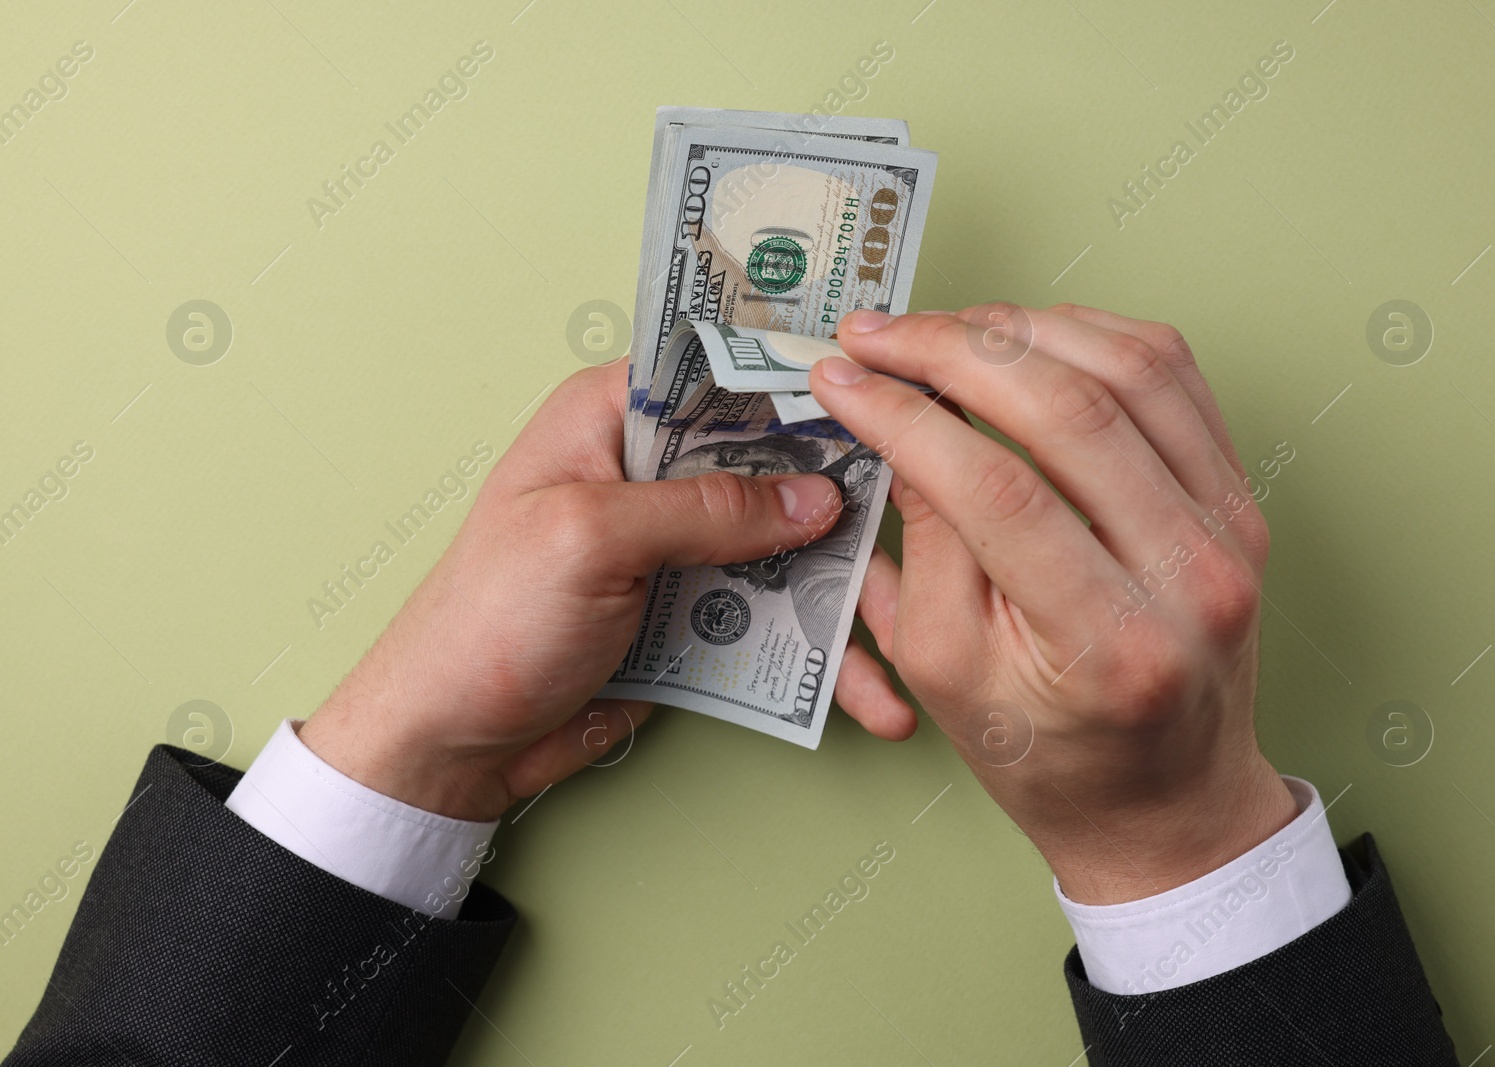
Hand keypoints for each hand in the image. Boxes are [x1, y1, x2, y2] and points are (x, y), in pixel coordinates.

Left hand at [299, 359, 913, 822]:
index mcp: (613, 415)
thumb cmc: (488, 620)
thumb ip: (703, 510)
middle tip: (919, 537)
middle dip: (851, 507)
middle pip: (777, 465)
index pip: (727, 372)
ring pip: (789, 549)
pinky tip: (864, 693)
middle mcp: (654, 470)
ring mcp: (679, 545)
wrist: (452, 741)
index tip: (886, 400)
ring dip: (847, 596)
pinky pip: (774, 617)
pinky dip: (819, 655)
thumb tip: (813, 499)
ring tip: (906, 641)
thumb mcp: (590, 540)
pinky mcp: (693, 611)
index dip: (805, 384)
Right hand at [810, 303, 1297, 903]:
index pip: (996, 490)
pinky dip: (1093, 335)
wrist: (1167, 803)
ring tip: (943, 331)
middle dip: (955, 350)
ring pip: (1133, 367)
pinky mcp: (1239, 498)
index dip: (906, 417)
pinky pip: (1175, 376)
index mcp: (1110, 644)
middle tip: (880, 336)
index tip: (845, 379)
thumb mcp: (948, 673)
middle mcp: (1191, 576)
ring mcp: (1230, 529)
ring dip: (1023, 328)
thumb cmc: (1053, 759)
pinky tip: (1028, 338)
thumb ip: (926, 546)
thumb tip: (904, 421)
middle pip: (1071, 410)